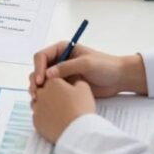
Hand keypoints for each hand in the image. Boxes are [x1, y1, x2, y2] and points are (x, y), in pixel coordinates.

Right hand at [29, 41, 147, 99]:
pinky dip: (45, 95)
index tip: (41, 81)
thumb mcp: (86, 63)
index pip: (42, 56)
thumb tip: (48, 74)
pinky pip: (51, 90)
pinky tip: (45, 103)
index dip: (39, 68)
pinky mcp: (65, 86)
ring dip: (38, 88)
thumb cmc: (105, 66)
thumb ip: (67, 67)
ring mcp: (62, 74)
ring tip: (38, 99)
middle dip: (35, 80)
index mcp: (62, 49)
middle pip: (39, 68)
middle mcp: (59, 60)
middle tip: (36, 93)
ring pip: (42, 80)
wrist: (118, 78)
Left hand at [32, 77, 95, 142]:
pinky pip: (38, 117)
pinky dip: (44, 117)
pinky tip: (54, 121)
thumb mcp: (84, 88)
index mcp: (52, 82)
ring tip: (58, 112)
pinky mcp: (36, 122)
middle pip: (43, 89)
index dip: (59, 84)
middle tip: (62, 102)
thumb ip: (75, 79)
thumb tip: (71, 80)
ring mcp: (37, 108)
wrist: (76, 133)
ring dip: (45, 105)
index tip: (66, 90)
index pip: (52, 77)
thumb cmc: (81, 108)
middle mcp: (41, 93)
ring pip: (38, 103)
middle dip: (50, 94)